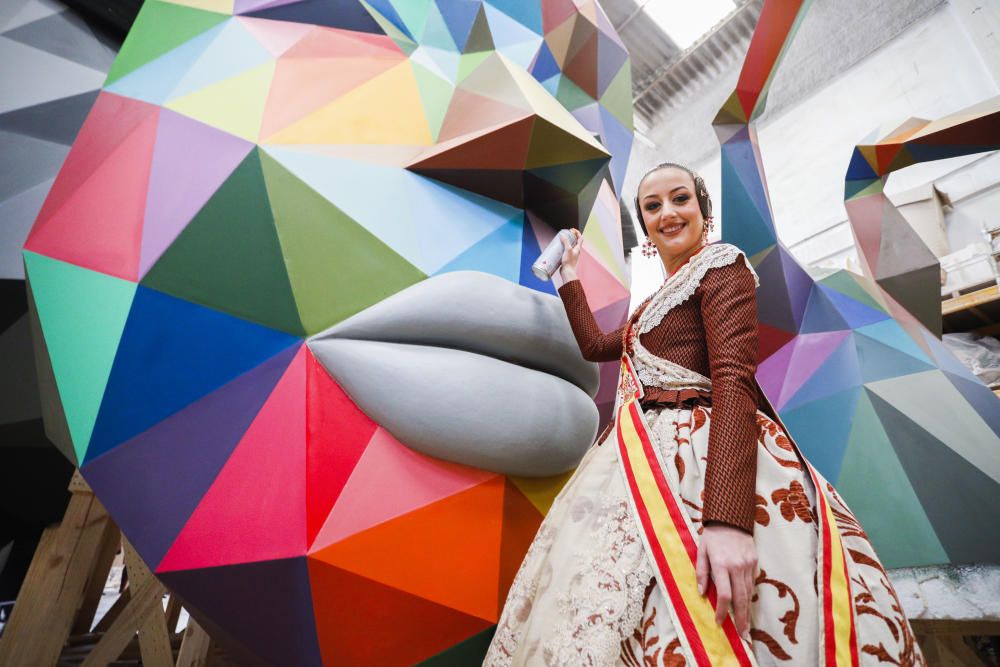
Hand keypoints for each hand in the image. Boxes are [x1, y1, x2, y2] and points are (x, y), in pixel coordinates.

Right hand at [559, 228, 582, 280]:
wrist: (567, 272)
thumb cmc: (569, 262)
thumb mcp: (567, 250)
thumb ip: (565, 242)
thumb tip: (562, 235)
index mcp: (578, 248)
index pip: (580, 238)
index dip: (577, 233)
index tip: (572, 230)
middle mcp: (576, 251)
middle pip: (575, 241)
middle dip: (571, 236)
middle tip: (566, 234)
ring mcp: (572, 255)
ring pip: (570, 246)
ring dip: (567, 242)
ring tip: (561, 240)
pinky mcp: (567, 258)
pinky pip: (566, 251)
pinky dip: (563, 248)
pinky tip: (558, 248)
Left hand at [696, 523, 756, 638]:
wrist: (731, 518)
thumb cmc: (712, 535)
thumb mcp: (701, 551)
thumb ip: (701, 572)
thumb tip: (702, 593)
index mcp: (721, 564)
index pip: (724, 594)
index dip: (722, 611)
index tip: (720, 621)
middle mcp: (736, 566)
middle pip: (740, 598)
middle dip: (741, 619)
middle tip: (742, 635)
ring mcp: (747, 564)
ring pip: (748, 592)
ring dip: (747, 610)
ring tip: (746, 626)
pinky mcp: (754, 562)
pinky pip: (752, 582)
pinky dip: (749, 595)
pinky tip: (747, 605)